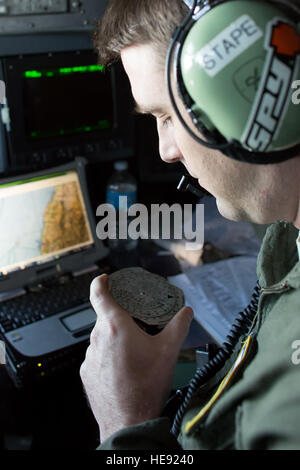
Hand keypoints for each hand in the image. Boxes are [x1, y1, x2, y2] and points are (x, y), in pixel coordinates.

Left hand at [80, 273, 192, 442]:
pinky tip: (126, 367)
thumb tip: (186, 312)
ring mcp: (89, 357)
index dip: (101, 282)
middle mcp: (97, 339)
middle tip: (138, 323)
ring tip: (135, 350)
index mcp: (114, 327)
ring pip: (102, 337)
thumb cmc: (146, 386)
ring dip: (115, 338)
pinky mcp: (87, 373)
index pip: (98, 293)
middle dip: (121, 317)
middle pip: (105, 317)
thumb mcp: (169, 351)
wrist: (129, 421)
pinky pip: (98, 355)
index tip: (106, 279)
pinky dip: (110, 355)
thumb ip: (179, 325)